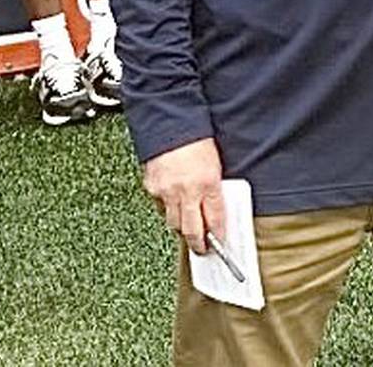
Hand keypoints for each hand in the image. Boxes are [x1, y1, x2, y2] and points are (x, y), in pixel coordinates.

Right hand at [143, 137, 225, 256]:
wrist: (170, 122)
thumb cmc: (197, 137)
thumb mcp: (215, 161)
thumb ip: (214, 186)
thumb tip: (216, 208)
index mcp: (208, 181)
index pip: (216, 218)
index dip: (218, 235)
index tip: (220, 243)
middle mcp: (187, 190)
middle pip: (192, 230)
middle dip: (198, 243)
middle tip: (202, 249)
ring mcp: (167, 191)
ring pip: (173, 223)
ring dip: (182, 226)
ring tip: (188, 226)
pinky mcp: (152, 188)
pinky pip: (160, 208)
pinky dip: (167, 209)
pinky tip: (173, 204)